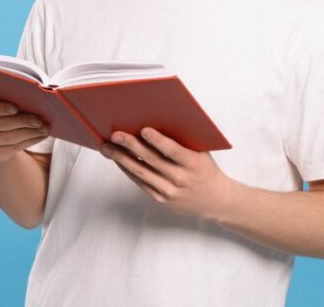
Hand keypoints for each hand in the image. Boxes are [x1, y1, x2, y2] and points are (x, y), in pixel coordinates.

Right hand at [0, 97, 48, 163]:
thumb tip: (34, 98)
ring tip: (45, 128)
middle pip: (1, 124)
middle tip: (39, 120)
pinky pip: (14, 148)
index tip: (16, 108)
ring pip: (9, 138)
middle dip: (22, 122)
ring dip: (30, 133)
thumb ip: (9, 98)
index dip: (0, 108)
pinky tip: (40, 135)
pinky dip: (30, 141)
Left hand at [100, 127, 236, 219]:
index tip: (143, 129)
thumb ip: (183, 141)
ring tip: (107, 147)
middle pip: (151, 160)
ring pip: (141, 173)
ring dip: (122, 159)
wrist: (215, 200)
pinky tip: (118, 159)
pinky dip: (127, 170)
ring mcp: (170, 191)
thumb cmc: (205, 169)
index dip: (158, 140)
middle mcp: (181, 179)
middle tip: (115, 135)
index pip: (173, 150)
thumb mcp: (202, 153)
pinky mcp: (161, 200)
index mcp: (194, 164)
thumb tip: (156, 122)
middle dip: (131, 146)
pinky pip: (140, 183)